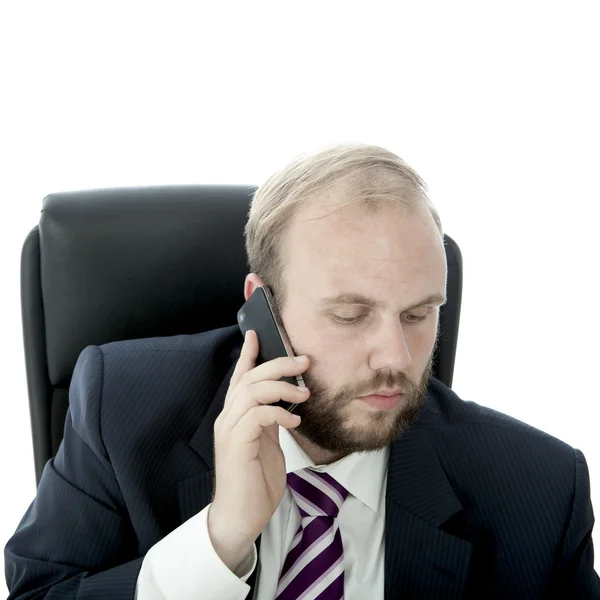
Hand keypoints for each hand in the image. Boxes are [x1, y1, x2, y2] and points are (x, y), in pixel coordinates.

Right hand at [207, 329, 309, 571]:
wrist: (240, 517)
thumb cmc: (256, 480)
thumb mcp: (268, 443)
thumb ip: (270, 419)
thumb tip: (286, 400)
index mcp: (236, 416)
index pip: (240, 377)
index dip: (248, 354)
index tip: (256, 333)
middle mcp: (228, 418)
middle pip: (250, 378)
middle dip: (278, 364)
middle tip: (304, 361)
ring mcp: (229, 430)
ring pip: (252, 391)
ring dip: (281, 387)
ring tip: (304, 394)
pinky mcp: (236, 445)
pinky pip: (257, 416)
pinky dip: (278, 413)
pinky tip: (293, 421)